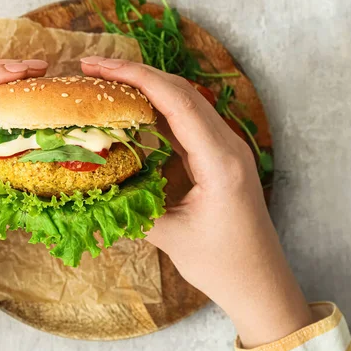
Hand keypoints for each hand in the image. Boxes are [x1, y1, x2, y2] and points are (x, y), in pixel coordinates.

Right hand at [81, 57, 312, 347]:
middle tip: (93, 68)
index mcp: (220, 161)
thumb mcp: (170, 237)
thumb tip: (91, 187)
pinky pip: (188, 122)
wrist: (260, 283)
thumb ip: (130, 206)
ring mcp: (227, 148)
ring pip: (185, 102)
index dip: (135, 77)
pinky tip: (134, 109)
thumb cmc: (223, 265)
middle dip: (136, 74)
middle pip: (181, 91)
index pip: (176, 101)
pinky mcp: (221, 157)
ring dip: (147, 87)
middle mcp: (228, 145)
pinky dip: (158, 109)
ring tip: (107, 82)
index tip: (98, 67)